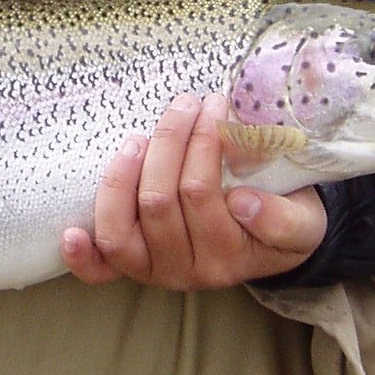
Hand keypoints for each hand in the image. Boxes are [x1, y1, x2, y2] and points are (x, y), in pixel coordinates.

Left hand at [61, 92, 326, 290]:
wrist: (277, 244)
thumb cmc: (285, 219)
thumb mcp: (303, 221)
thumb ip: (283, 219)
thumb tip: (243, 203)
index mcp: (228, 257)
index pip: (201, 193)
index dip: (203, 142)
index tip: (216, 105)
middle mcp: (186, 271)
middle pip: (157, 201)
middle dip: (168, 141)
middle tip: (186, 103)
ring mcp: (153, 271)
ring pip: (121, 227)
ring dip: (123, 174)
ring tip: (141, 137)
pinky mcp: (131, 269)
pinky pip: (101, 271)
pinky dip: (83, 256)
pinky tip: (71, 232)